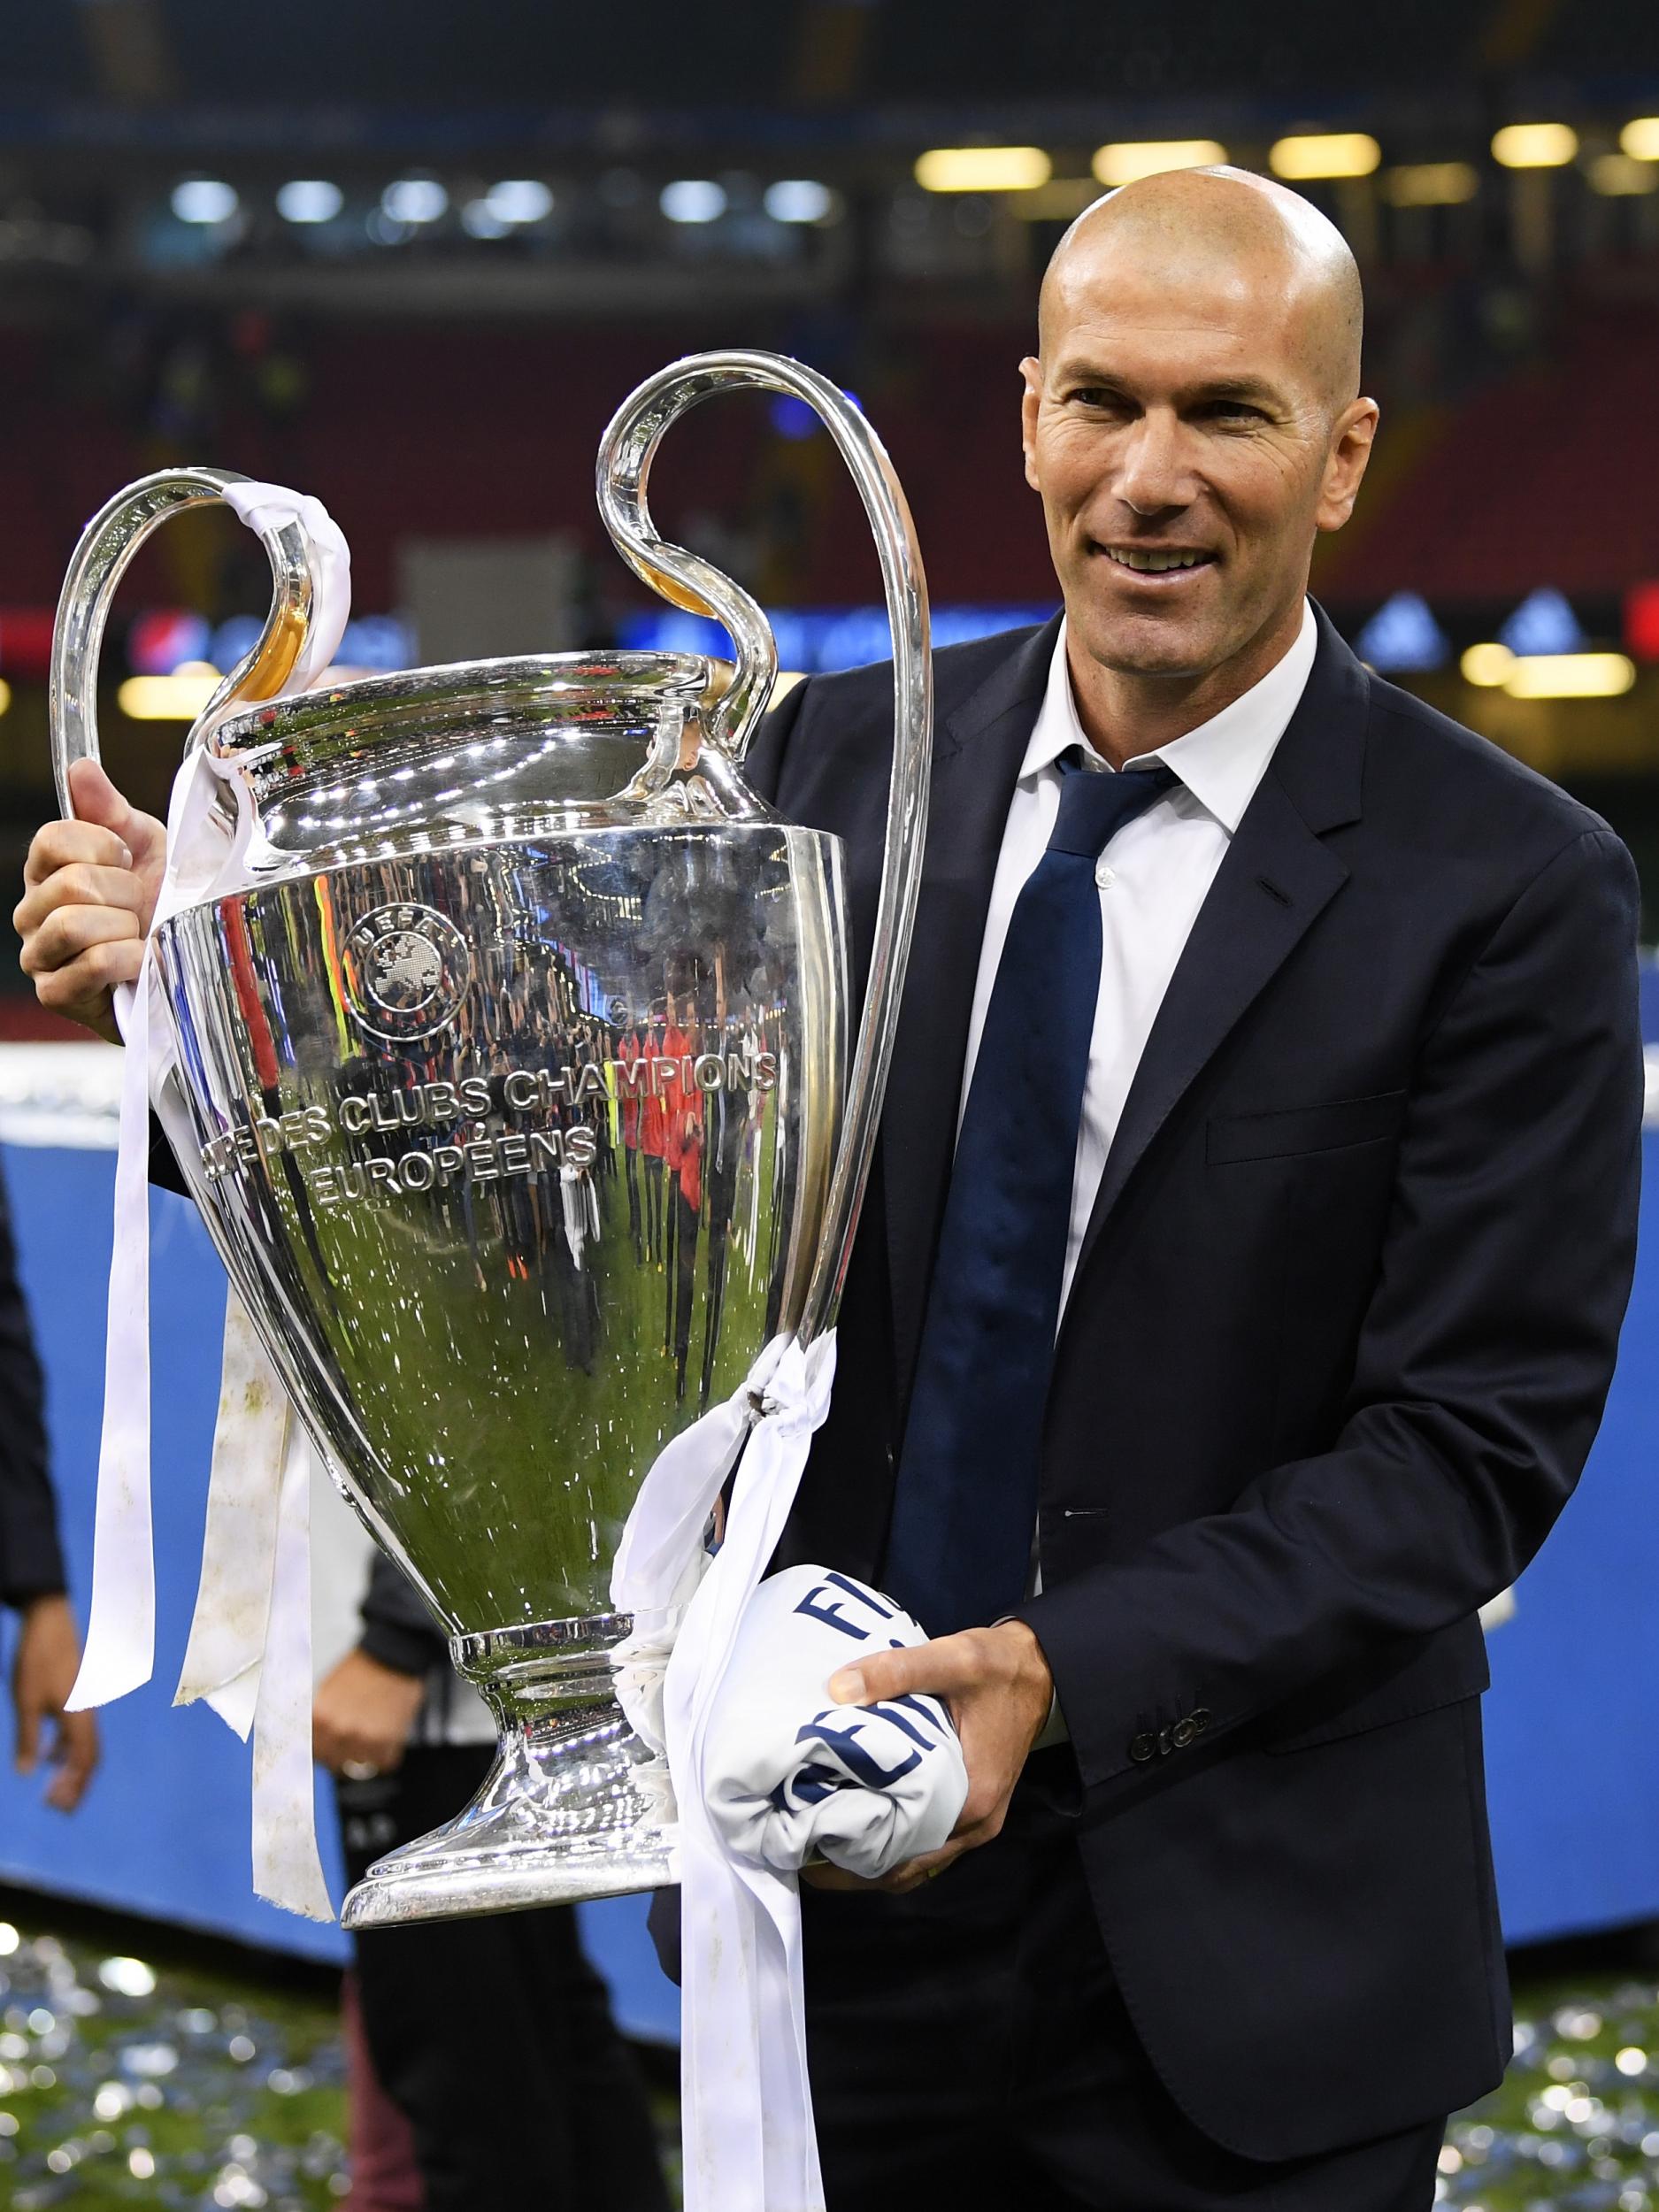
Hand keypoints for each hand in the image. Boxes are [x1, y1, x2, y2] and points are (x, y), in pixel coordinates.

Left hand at [13, 1594, 98, 1811]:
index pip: (84, 1761)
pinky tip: (49, 1756)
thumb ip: (29, 1739)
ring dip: (72, 1770)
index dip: (73, 1787)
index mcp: (80, 1715)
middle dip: (77, 1785)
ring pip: (85, 1745)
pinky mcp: (77, 1696)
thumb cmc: (37, 1660)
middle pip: (91, 1758)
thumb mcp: (26, 1701)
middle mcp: (88, 1712)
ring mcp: (85, 1703)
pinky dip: (67, 1751)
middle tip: (58, 1808)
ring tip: (53, 1790)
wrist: (49, 1621)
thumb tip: (28, 1773)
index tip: (54, 1806)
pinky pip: (78, 1731)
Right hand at [14, 760, 166, 1042]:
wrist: (183, 963)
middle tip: (140, 906)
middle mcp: (32, 910)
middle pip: (71, 883)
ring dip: (124, 928)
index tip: (128, 860)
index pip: (53, 839)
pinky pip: (92, 964)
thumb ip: (111, 810)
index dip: (103, 846)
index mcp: (46, 869)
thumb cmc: (159, 904)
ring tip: (137, 935)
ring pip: (73, 924)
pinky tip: (139, 962)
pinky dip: (128, 960)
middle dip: (124, 893)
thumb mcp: (147, 848)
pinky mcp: (55, 993)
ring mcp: (39, 954)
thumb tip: (80, 767)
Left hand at [312, 1647, 425, 1776]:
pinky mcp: (387, 1740)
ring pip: (359, 1768)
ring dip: (365, 1756)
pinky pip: (383, 1763)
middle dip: (343, 1755)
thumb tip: (311, 1746)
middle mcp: (338, 1730)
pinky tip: (386, 1734)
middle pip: (334, 1764)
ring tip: (372, 1735)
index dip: (322, 1751)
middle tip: (354, 1741)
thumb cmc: (361, 1671)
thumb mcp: (327, 1693)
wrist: (393, 1655)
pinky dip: (386, 1753)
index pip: (312, 1754)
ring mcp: (363, 1737)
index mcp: (319, 1718)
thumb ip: (319, 1722)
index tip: (331, 1749)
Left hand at [803, 1619, 1053, 1895]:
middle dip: (853, 1863)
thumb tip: (837, 1688)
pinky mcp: (971, 1808)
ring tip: (820, 1836)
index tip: (804, 1842)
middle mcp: (974, 1825)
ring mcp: (976, 1822)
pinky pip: (927, 1841)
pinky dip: (894, 1840)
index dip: (851, 1854)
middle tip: (799, 1843)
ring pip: (914, 1859)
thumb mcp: (951, 1658)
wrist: (1040, 1669)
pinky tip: (860, 1818)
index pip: (901, 1851)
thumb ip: (897, 1670)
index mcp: (970, 1801)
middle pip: (903, 1866)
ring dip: (872, 1855)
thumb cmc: (998, 1668)